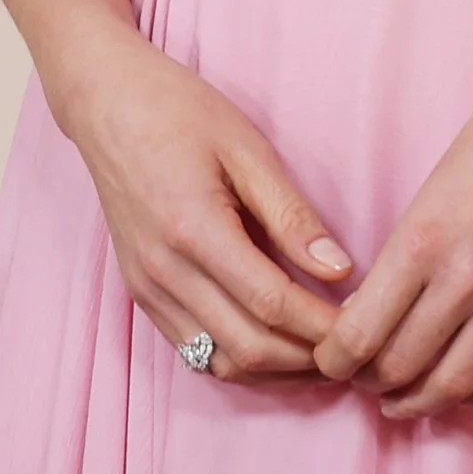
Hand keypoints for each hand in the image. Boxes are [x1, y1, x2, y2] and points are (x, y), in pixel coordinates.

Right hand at [64, 21, 353, 386]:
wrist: (107, 103)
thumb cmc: (179, 111)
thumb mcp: (246, 148)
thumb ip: (291, 214)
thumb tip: (339, 270)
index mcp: (194, 229)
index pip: (271, 303)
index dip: (322, 325)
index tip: (364, 324)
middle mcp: (164, 272)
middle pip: (248, 347)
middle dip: (307, 358)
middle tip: (353, 346)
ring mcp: (147, 289)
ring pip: (220, 363)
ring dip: (276, 370)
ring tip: (322, 352)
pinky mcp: (140, 294)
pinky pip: (194, 350)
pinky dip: (239, 359)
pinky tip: (275, 344)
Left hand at [313, 48, 472, 419]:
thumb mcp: (432, 184)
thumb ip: (405, 248)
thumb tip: (373, 308)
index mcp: (423, 238)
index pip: (360, 333)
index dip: (336, 360)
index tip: (333, 359)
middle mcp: (466, 278)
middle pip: (400, 367)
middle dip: (371, 383)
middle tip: (365, 380)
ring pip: (453, 387)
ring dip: (419, 402)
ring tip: (406, 398)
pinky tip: (466, 385)